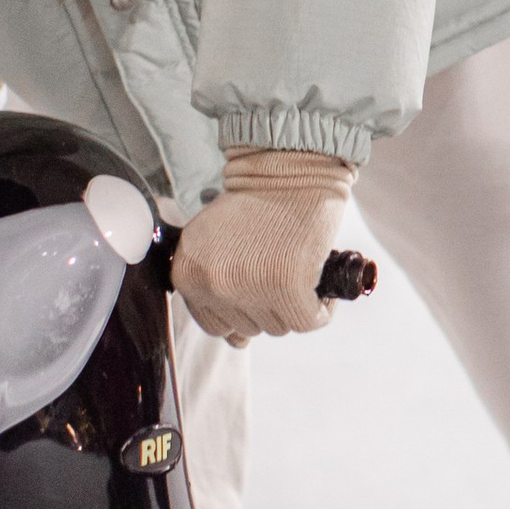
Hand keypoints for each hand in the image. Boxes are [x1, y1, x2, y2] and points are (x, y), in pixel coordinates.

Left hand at [171, 150, 356, 344]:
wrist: (287, 167)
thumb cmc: (254, 203)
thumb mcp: (212, 242)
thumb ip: (214, 286)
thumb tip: (236, 341)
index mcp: (188, 275)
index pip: (215, 324)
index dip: (240, 306)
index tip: (255, 284)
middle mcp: (215, 285)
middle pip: (247, 328)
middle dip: (266, 306)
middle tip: (277, 271)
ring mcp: (251, 288)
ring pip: (278, 327)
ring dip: (293, 306)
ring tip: (296, 271)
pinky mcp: (289, 287)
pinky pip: (309, 321)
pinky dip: (321, 308)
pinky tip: (318, 284)